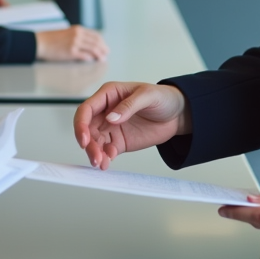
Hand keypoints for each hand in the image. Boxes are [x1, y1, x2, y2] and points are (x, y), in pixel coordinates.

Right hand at [36, 26, 108, 61]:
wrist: (39, 42)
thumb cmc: (51, 39)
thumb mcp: (67, 33)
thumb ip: (78, 36)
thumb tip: (88, 44)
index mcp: (78, 29)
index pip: (95, 35)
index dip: (102, 43)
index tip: (105, 48)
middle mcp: (78, 34)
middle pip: (96, 42)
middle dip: (103, 49)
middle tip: (106, 55)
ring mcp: (74, 43)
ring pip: (93, 49)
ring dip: (99, 55)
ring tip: (102, 59)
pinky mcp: (70, 52)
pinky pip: (84, 56)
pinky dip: (90, 59)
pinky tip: (92, 61)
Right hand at [73, 81, 190, 169]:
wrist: (178, 114)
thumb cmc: (163, 98)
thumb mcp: (148, 96)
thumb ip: (129, 106)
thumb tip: (111, 118)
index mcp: (109, 94)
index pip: (87, 109)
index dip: (81, 124)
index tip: (84, 139)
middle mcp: (106, 111)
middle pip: (88, 129)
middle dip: (88, 144)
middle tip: (95, 157)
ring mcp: (111, 128)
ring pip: (94, 142)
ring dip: (95, 153)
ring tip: (101, 163)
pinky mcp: (118, 142)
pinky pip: (106, 151)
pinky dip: (104, 158)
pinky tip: (108, 162)